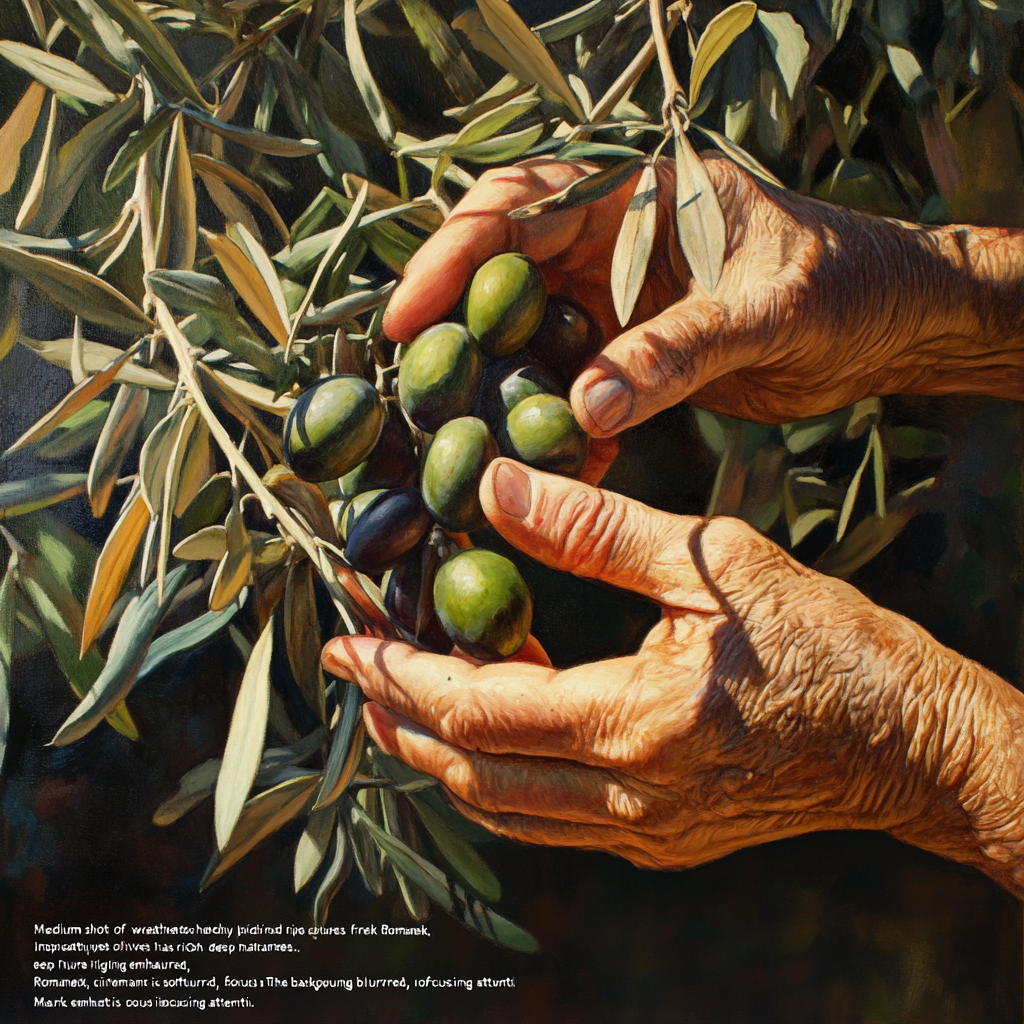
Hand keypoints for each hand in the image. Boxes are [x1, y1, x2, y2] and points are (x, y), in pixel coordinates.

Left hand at [324, 460, 1023, 892]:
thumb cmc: (825, 643)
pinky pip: (544, 816)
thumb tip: (496, 485)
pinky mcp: (656, 835)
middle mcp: (626, 796)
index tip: (349, 632)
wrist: (904, 739)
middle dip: (396, 715)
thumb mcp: (710, 563)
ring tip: (394, 693)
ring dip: (436, 753)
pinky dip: (494, 773)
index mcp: (636, 723)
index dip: (401, 671)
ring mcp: (640, 828)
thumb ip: (594, 530)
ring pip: (499, 807)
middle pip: (469, 773)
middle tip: (350, 661)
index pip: (476, 710)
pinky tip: (483, 727)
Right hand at [385, 157, 1023, 430]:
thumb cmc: (843, 284)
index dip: (453, 256)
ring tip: (467, 446)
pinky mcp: (629, 353)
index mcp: (639, 195)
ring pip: (529, 341)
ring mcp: (615, 302)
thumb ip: (678, 349)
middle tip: (416, 390)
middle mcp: (611, 244)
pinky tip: (553, 473)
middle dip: (456, 331)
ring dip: (502, 391)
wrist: (889, 324)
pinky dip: (559, 429)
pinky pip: (572, 388)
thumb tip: (586, 407)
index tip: (407, 315)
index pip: (520, 208)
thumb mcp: (766, 309)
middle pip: (501, 277)